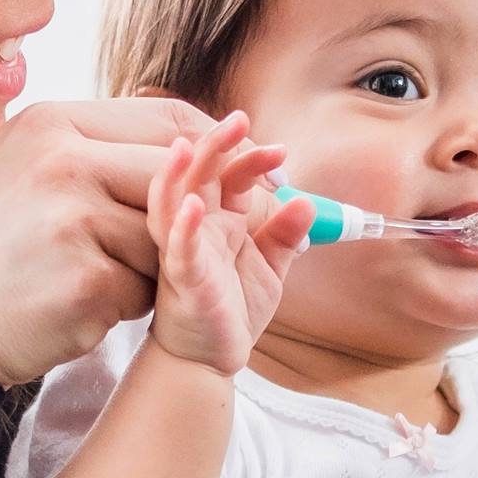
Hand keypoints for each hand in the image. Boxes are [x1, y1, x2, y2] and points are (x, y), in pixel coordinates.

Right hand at [0, 97, 217, 386]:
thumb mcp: (25, 170)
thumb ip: (98, 151)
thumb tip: (196, 142)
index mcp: (52, 123)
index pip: (172, 121)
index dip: (211, 156)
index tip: (224, 184)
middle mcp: (64, 161)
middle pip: (182, 178)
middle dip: (191, 216)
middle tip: (174, 246)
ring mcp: (75, 221)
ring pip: (170, 240)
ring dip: (149, 267)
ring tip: (92, 276)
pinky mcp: (86, 282)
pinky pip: (146, 292)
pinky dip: (124, 306)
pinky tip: (76, 307)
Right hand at [148, 111, 312, 374]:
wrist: (211, 358)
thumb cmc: (233, 309)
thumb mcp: (270, 266)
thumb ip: (286, 234)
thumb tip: (306, 201)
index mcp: (219, 219)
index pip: (230, 175)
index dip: (251, 157)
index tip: (281, 150)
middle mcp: (196, 228)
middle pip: (198, 174)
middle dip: (215, 145)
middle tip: (238, 119)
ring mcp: (185, 251)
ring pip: (171, 203)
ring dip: (178, 174)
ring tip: (186, 146)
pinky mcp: (183, 280)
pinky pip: (178, 250)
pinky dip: (183, 228)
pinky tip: (192, 207)